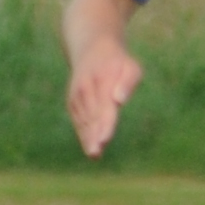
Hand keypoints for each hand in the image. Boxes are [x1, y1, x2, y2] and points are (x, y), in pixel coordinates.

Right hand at [68, 33, 143, 158]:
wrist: (92, 50)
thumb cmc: (118, 63)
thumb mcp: (131, 67)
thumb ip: (128, 83)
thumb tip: (119, 101)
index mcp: (103, 82)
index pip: (105, 108)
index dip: (104, 125)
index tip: (104, 140)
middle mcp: (87, 90)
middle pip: (92, 117)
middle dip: (94, 137)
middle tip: (96, 154)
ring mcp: (77, 95)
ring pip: (83, 120)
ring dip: (88, 138)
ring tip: (94, 154)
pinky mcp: (72, 101)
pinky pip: (79, 120)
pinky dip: (83, 133)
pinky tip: (90, 147)